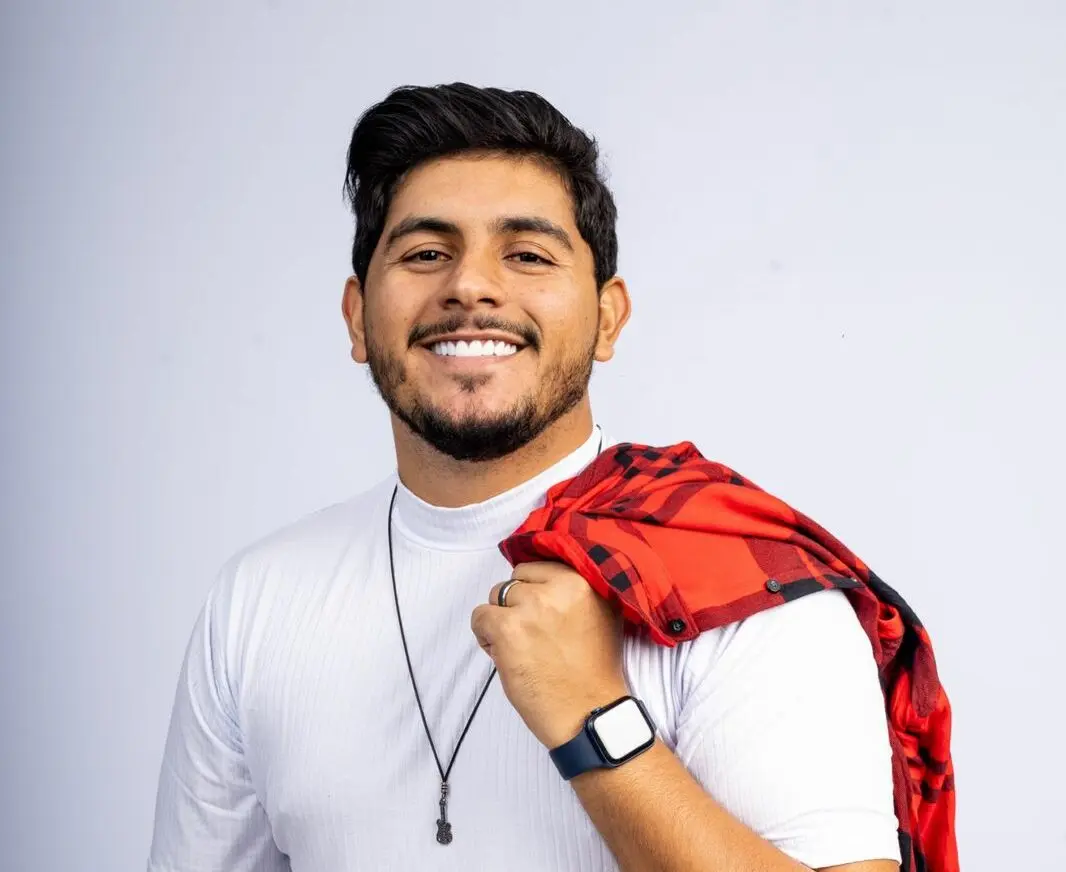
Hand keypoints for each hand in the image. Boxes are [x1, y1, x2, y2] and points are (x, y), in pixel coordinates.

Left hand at [471, 561, 628, 748]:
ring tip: (518, 648)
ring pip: (495, 596)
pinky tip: (503, 655)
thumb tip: (538, 582)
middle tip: (530, 637)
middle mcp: (559, 588)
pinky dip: (484, 636)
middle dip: (515, 606)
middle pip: (515, 581)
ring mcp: (532, 607)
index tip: (538, 615)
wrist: (589, 714)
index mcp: (583, 581)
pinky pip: (479, 617)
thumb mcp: (599, 616)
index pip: (537, 568)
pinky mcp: (509, 629)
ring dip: (499, 620)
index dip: (532, 593)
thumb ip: (574, 593)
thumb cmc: (593, 674)